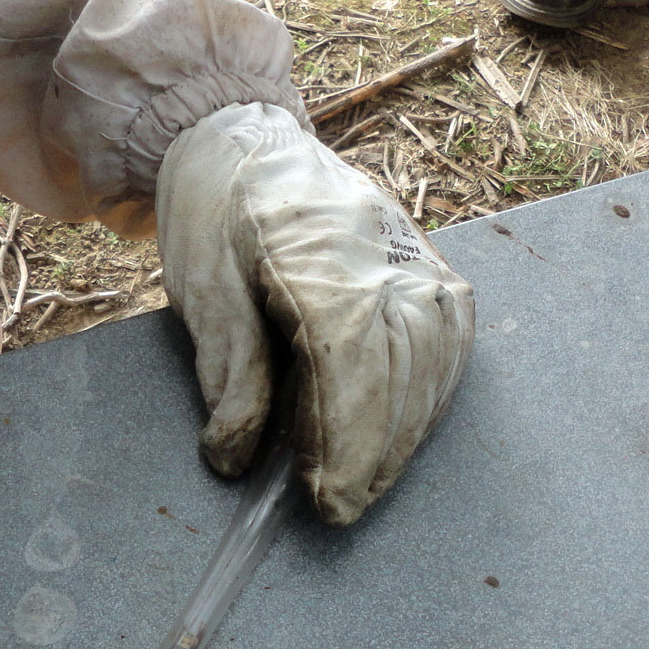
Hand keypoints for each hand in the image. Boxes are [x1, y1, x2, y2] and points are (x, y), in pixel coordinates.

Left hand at [156, 102, 474, 524]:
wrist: (248, 138)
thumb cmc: (216, 213)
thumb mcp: (200, 290)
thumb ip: (227, 373)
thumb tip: (235, 458)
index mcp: (316, 247)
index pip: (347, 358)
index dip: (341, 439)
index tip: (324, 500)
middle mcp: (383, 249)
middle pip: (401, 365)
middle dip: (374, 450)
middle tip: (339, 510)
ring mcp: (416, 254)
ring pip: (433, 357)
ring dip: (405, 433)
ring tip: (366, 485)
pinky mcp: (432, 265)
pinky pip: (448, 341)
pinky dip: (428, 398)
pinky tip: (398, 436)